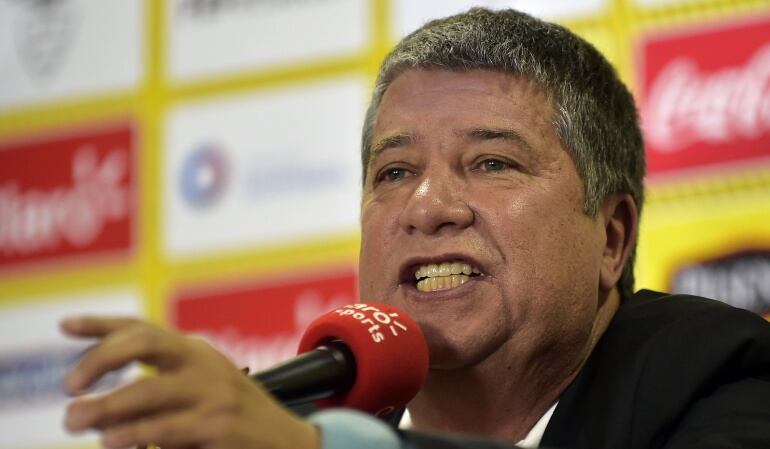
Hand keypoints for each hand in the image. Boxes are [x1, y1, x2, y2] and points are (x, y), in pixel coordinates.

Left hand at [61, 316, 319, 448]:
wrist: (289, 443)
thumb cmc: (235, 421)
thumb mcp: (200, 393)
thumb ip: (157, 393)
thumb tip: (96, 409)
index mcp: (195, 352)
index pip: (142, 328)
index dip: (102, 324)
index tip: (64, 324)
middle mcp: (203, 363)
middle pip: (143, 343)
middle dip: (100, 359)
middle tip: (67, 386)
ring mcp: (214, 392)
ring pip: (148, 391)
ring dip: (106, 406)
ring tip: (74, 420)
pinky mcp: (221, 424)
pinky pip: (168, 428)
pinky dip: (135, 434)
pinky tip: (111, 440)